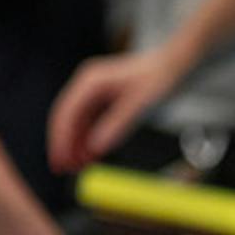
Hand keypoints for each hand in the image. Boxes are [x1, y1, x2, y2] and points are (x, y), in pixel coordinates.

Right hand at [47, 44, 186, 174]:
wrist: (175, 66)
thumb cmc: (159, 79)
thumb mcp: (139, 104)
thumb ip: (116, 125)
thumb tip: (95, 147)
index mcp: (91, 81)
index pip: (67, 113)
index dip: (61, 138)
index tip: (60, 159)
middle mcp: (87, 84)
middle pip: (66, 117)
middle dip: (63, 143)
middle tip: (62, 168)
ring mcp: (94, 92)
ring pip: (76, 122)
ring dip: (74, 144)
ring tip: (76, 167)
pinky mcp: (103, 99)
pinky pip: (89, 122)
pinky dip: (87, 139)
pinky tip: (89, 156)